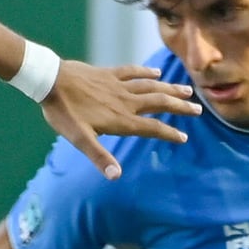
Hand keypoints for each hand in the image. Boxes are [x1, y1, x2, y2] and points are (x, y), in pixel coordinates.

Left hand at [41, 61, 199, 178]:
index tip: (184, 137)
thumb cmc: (64, 112)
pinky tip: (157, 73)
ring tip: (187, 90)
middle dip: (179, 107)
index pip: (152, 128)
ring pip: (151, 86)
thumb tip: (116, 176)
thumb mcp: (79, 139)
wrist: (51, 80)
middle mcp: (125, 101)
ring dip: (170, 89)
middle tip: (198, 109)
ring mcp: (118, 85)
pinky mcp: (109, 73)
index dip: (169, 133)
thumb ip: (99, 157)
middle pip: (159, 103)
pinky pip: (133, 72)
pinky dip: (147, 72)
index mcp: (121, 119)